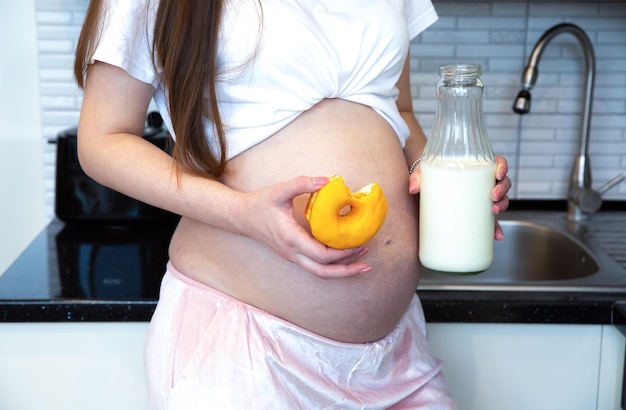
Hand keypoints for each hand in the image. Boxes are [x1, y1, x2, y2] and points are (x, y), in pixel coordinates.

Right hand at [240, 176, 371, 278]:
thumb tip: (327, 180)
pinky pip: (315, 265)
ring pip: (319, 272)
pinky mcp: (293, 255)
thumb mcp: (279, 190)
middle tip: (367, 263)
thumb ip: (302, 183)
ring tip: (361, 261)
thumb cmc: (260, 203)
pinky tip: (344, 254)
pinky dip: (331, 264)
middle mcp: (292, 252)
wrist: (241, 217)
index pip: (321, 254)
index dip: (342, 253)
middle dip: (347, 270)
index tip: (359, 243)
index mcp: (291, 238)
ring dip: (341, 270)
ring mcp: (292, 256)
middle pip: (323, 272)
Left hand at [408, 155, 511, 240]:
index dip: (502, 166)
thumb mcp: (424, 173)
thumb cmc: (430, 176)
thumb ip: (417, 177)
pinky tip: (497, 237)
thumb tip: (413, 188)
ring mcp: (481, 199)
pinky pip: (491, 222)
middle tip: (492, 196)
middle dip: (502, 189)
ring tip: (494, 211)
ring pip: (501, 200)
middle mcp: (482, 183)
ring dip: (503, 205)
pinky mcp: (477, 214)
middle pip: (503, 182)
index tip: (498, 173)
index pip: (496, 163)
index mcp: (475, 168)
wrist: (425, 191)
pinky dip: (495, 230)